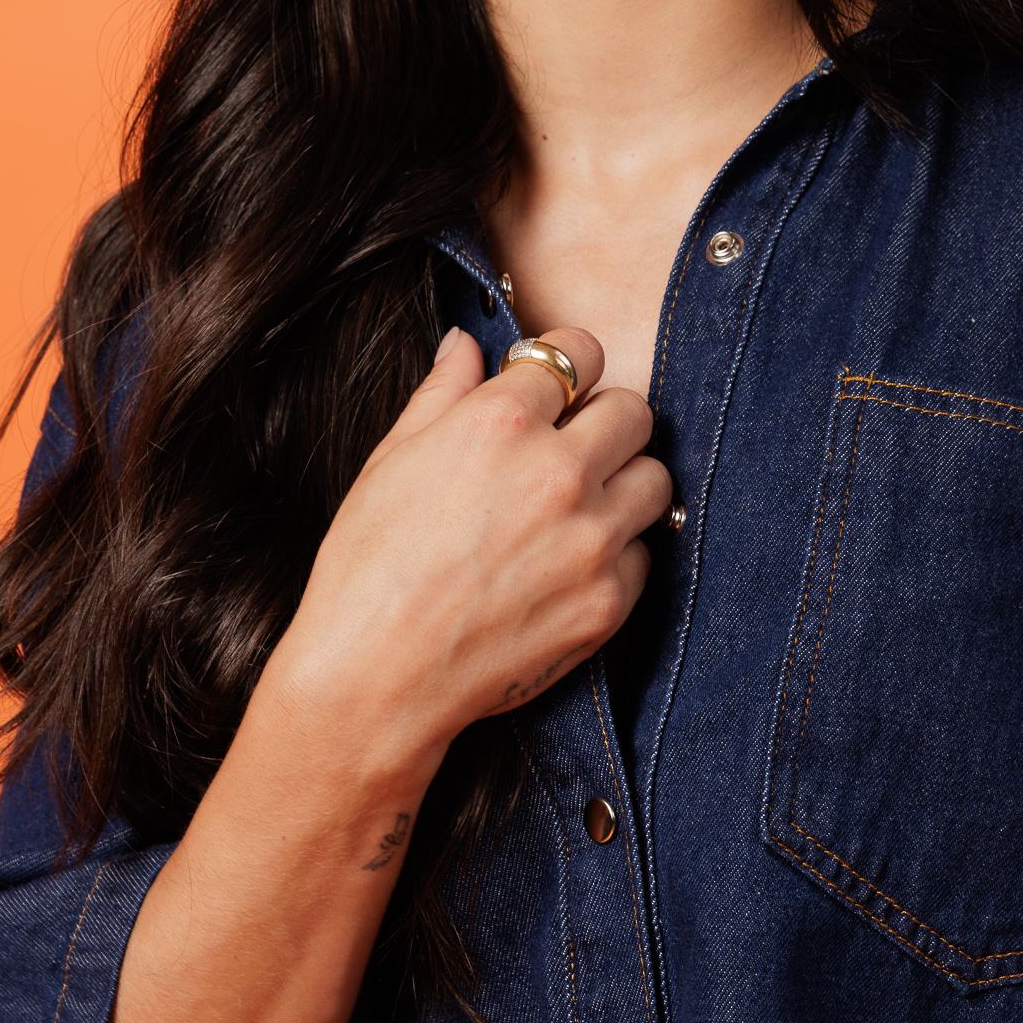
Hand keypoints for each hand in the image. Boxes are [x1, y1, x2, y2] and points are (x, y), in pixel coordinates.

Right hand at [270, 324, 670, 787]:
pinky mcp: (608, 600)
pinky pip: (643, 555)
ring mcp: (591, 539)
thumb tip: (465, 345)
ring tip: (579, 508)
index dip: (567, 367)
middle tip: (574, 449)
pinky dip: (616, 556)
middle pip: (634, 411)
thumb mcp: (390, 461)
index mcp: (501, 422)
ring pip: (654, 480)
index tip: (558, 389)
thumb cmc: (368, 567)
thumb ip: (441, 393)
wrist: (376, 677)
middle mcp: (558, 472)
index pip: (580, 352)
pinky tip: (569, 567)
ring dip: (623, 485)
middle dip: (604, 423)